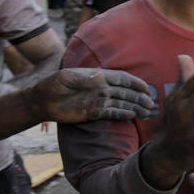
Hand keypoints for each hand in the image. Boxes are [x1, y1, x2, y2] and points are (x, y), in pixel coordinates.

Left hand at [30, 68, 153, 122]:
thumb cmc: (52, 85)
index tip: (145, 88)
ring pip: (121, 103)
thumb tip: (101, 77)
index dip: (134, 83)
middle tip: (151, 104)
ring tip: (147, 112)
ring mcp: (98, 101)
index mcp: (97, 77)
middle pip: (125, 92)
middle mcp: (101, 89)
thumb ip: (83, 79)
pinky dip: (122, 115)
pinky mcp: (94, 113)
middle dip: (139, 97)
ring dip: (134, 107)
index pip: (120, 79)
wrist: (41, 102)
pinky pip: (111, 114)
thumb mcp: (65, 78)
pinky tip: (133, 116)